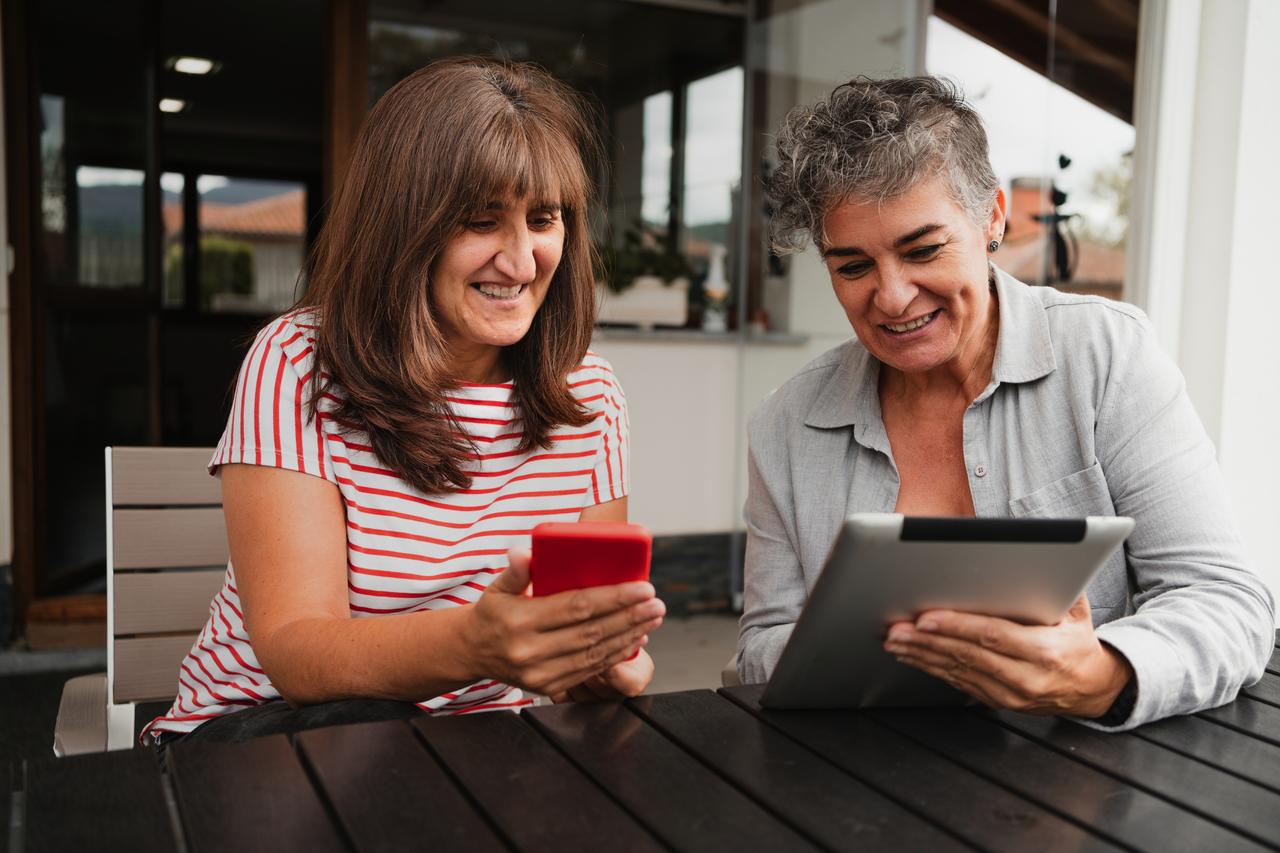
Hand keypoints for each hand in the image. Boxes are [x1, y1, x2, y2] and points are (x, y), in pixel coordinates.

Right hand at [467, 549, 664, 696]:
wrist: (473, 651)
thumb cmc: (494, 611)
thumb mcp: (498, 586)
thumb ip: (516, 570)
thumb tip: (525, 552)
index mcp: (520, 620)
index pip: (577, 606)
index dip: (614, 597)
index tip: (644, 587)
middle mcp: (530, 651)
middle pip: (592, 632)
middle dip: (630, 616)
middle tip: (657, 603)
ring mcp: (540, 674)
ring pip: (596, 654)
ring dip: (630, 635)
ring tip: (653, 619)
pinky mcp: (548, 687)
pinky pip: (590, 670)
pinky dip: (616, 654)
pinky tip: (635, 639)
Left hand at [883, 595, 1132, 717]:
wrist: (1092, 688)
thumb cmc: (1078, 643)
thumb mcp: (1078, 613)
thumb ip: (1058, 587)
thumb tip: (1038, 554)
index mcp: (1046, 651)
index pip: (993, 636)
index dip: (957, 627)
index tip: (927, 617)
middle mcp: (1027, 677)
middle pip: (968, 655)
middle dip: (928, 640)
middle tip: (897, 628)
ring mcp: (1010, 694)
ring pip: (957, 671)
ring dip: (922, 655)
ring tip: (895, 640)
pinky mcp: (997, 701)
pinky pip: (958, 682)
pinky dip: (932, 668)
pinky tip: (912, 656)